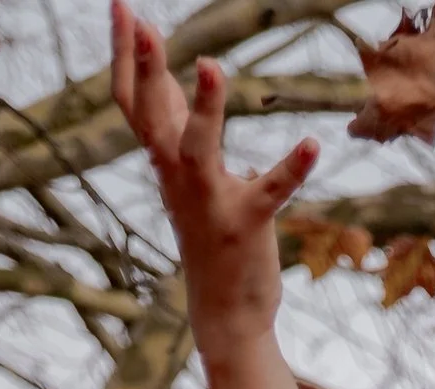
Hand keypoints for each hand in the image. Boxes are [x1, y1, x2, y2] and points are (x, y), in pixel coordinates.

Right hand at [110, 0, 316, 359]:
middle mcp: (176, 178)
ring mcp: (209, 202)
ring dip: (204, 108)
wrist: (225, 312)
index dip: (124, 55)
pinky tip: (312, 144)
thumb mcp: (186, 174)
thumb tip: (169, 75)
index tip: (122, 5)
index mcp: (163, 161)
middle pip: (151, 116)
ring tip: (211, 65)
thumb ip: (179, 124)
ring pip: (197, 149)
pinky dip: (291, 169)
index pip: (131, 101)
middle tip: (141, 19)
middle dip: (145, 68)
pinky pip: (269, 192)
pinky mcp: (246, 225)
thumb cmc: (209, 233)